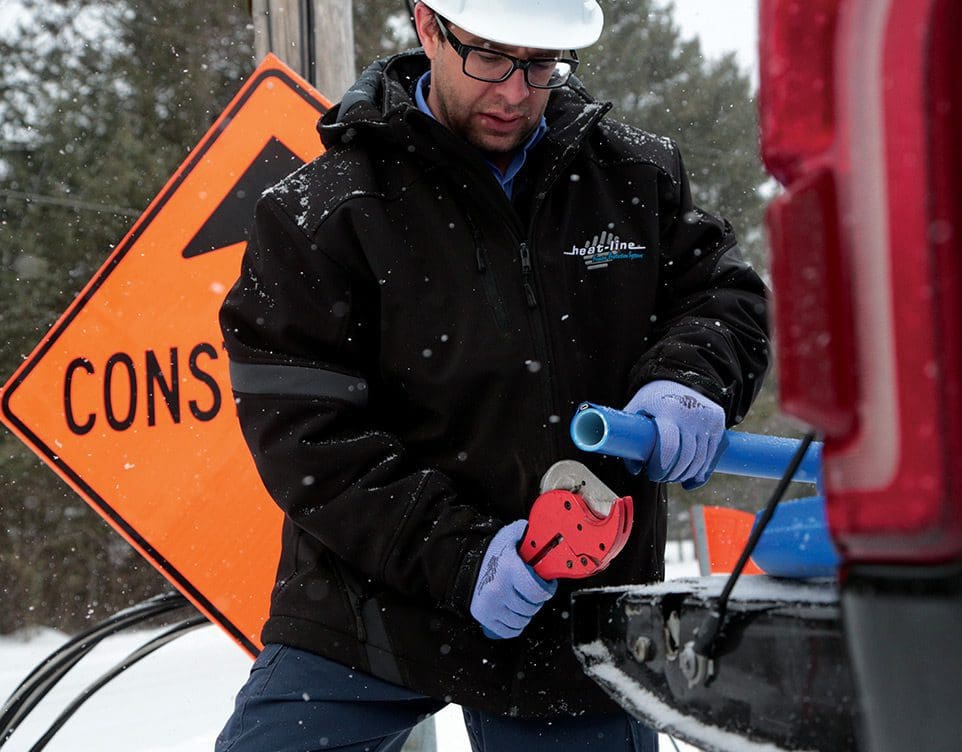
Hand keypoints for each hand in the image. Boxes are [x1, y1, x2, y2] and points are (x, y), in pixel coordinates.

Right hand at [470, 520, 557, 639]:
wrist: (466, 562)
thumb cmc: (493, 551)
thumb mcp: (511, 536)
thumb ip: (530, 532)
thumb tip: (546, 529)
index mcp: (509, 570)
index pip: (537, 592)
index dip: (547, 591)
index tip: (547, 586)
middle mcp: (498, 589)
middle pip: (530, 608)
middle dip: (537, 601)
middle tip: (534, 593)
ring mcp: (490, 605)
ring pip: (521, 621)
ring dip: (526, 614)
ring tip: (524, 602)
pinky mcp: (483, 616)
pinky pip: (508, 631)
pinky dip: (515, 626)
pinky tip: (515, 614)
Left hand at [624, 380, 725, 488]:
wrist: (679, 377)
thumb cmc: (653, 399)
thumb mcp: (636, 410)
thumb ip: (630, 438)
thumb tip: (635, 470)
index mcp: (668, 410)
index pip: (669, 447)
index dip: (661, 466)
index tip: (653, 474)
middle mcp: (691, 413)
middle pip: (686, 457)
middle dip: (673, 474)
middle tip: (662, 479)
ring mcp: (707, 417)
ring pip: (701, 459)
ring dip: (687, 475)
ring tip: (674, 478)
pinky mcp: (718, 421)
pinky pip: (713, 454)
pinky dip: (702, 471)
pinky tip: (691, 480)